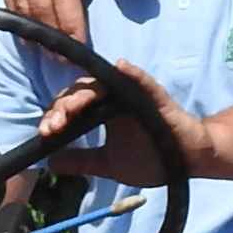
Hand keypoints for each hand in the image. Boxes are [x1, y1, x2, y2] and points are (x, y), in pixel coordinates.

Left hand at [41, 63, 217, 185]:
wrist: (187, 161)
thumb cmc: (152, 157)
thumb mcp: (109, 164)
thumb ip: (82, 161)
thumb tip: (51, 163)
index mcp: (101, 112)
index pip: (70, 107)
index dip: (54, 117)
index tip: (44, 134)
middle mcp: (114, 99)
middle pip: (81, 92)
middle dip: (63, 107)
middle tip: (53, 126)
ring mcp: (134, 95)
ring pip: (104, 84)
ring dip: (86, 94)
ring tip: (72, 108)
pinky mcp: (155, 96)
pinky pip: (142, 82)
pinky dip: (132, 74)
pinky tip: (121, 67)